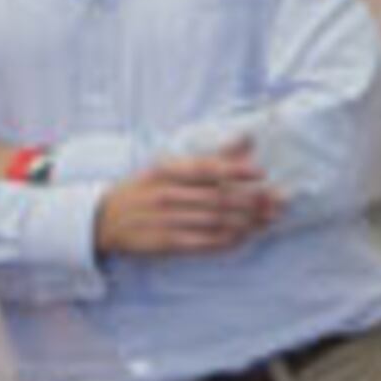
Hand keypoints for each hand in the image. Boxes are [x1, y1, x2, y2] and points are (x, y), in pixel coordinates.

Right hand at [93, 143, 282, 258]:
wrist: (102, 219)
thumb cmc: (145, 189)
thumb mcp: (169, 167)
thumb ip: (211, 156)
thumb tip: (247, 138)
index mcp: (167, 170)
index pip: (205, 167)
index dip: (235, 169)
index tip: (261, 172)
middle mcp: (165, 193)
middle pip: (216, 196)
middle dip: (251, 199)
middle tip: (277, 201)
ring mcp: (164, 219)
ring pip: (213, 220)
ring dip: (246, 221)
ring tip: (270, 219)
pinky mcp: (164, 242)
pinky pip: (201, 242)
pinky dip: (226, 240)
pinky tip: (245, 237)